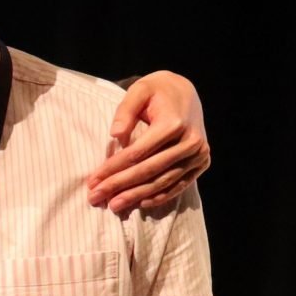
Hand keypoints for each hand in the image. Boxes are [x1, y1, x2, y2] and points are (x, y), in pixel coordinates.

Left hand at [85, 71, 209, 214]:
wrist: (186, 93)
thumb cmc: (157, 92)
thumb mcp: (139, 90)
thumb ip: (125, 110)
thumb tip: (114, 135)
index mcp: (173, 123)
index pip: (137, 153)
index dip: (113, 169)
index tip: (93, 181)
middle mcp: (190, 141)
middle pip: (149, 170)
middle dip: (120, 186)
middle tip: (96, 197)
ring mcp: (199, 154)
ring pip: (163, 181)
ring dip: (137, 196)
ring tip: (114, 205)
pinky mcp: (202, 162)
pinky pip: (179, 184)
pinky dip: (159, 196)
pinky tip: (140, 203)